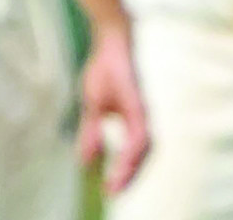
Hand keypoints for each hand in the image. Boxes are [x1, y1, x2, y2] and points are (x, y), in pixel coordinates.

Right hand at [77, 20, 149, 193]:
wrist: (112, 41)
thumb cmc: (106, 71)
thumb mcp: (94, 108)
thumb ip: (92, 134)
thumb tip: (87, 161)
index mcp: (133, 119)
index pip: (135, 151)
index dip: (125, 171)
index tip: (111, 189)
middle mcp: (141, 116)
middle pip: (144, 153)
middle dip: (131, 175)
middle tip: (115, 192)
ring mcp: (141, 108)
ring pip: (144, 144)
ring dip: (132, 166)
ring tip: (117, 183)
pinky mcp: (137, 100)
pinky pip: (139, 129)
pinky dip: (132, 147)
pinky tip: (125, 156)